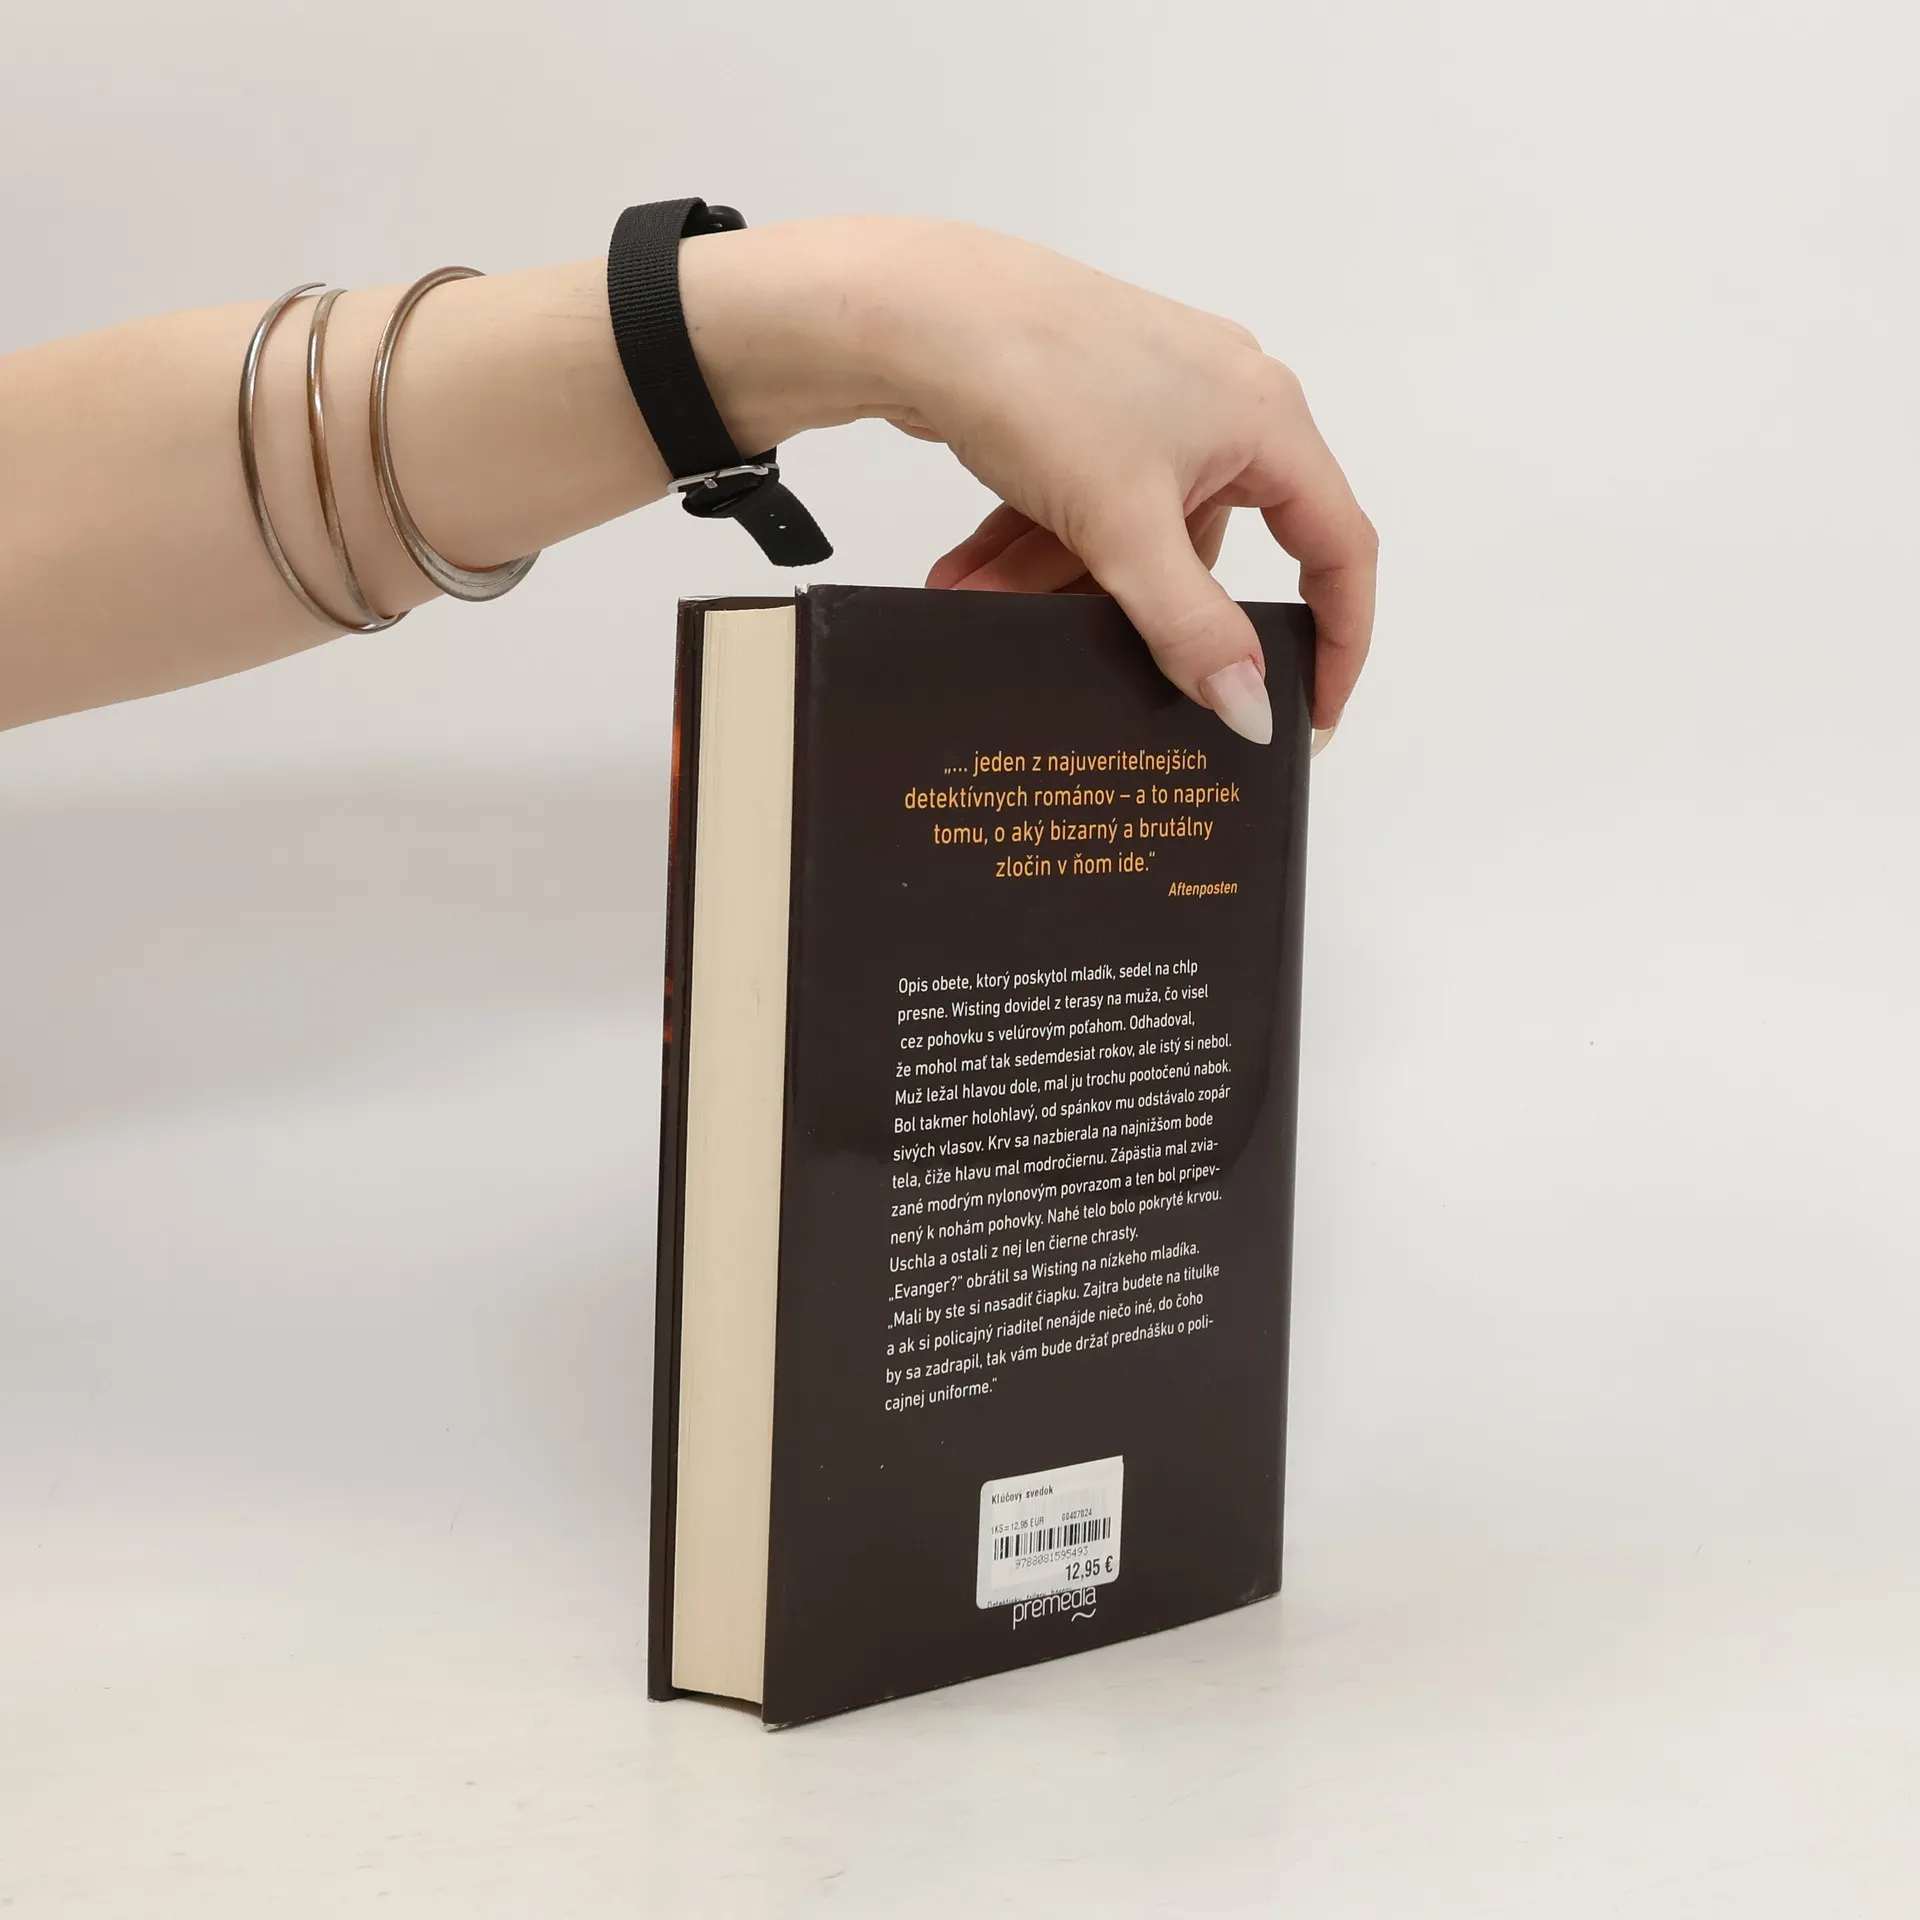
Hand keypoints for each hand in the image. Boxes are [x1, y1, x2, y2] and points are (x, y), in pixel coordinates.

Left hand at [857, 221, 1376, 743]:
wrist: (911, 306)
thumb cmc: (1039, 380)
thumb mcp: (1125, 528)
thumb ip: (1193, 628)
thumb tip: (1253, 709)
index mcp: (1266, 418)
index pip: (1336, 546)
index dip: (1339, 636)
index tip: (1312, 712)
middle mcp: (1222, 402)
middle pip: (1206, 551)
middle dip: (1137, 614)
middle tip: (1083, 664)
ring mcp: (1151, 400)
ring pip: (1130, 532)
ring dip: (1060, 582)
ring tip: (985, 605)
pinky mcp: (1087, 404)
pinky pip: (1083, 502)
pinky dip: (1034, 544)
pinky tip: (970, 576)